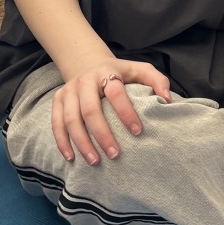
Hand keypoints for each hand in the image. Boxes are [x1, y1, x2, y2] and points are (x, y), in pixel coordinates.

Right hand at [51, 59, 170, 164]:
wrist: (87, 63)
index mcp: (107, 72)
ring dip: (82, 143)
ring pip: (70, 119)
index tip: (138, 132)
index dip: (126, 112)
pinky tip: (71, 158)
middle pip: (90, 110)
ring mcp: (68, 90)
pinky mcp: (57, 99)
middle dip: (102, 134)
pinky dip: (62, 142)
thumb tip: (167, 100)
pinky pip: (56, 123)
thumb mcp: (140, 70)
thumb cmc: (120, 73)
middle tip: (115, 154)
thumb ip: (157, 81)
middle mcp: (85, 81)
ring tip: (95, 161)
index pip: (116, 93)